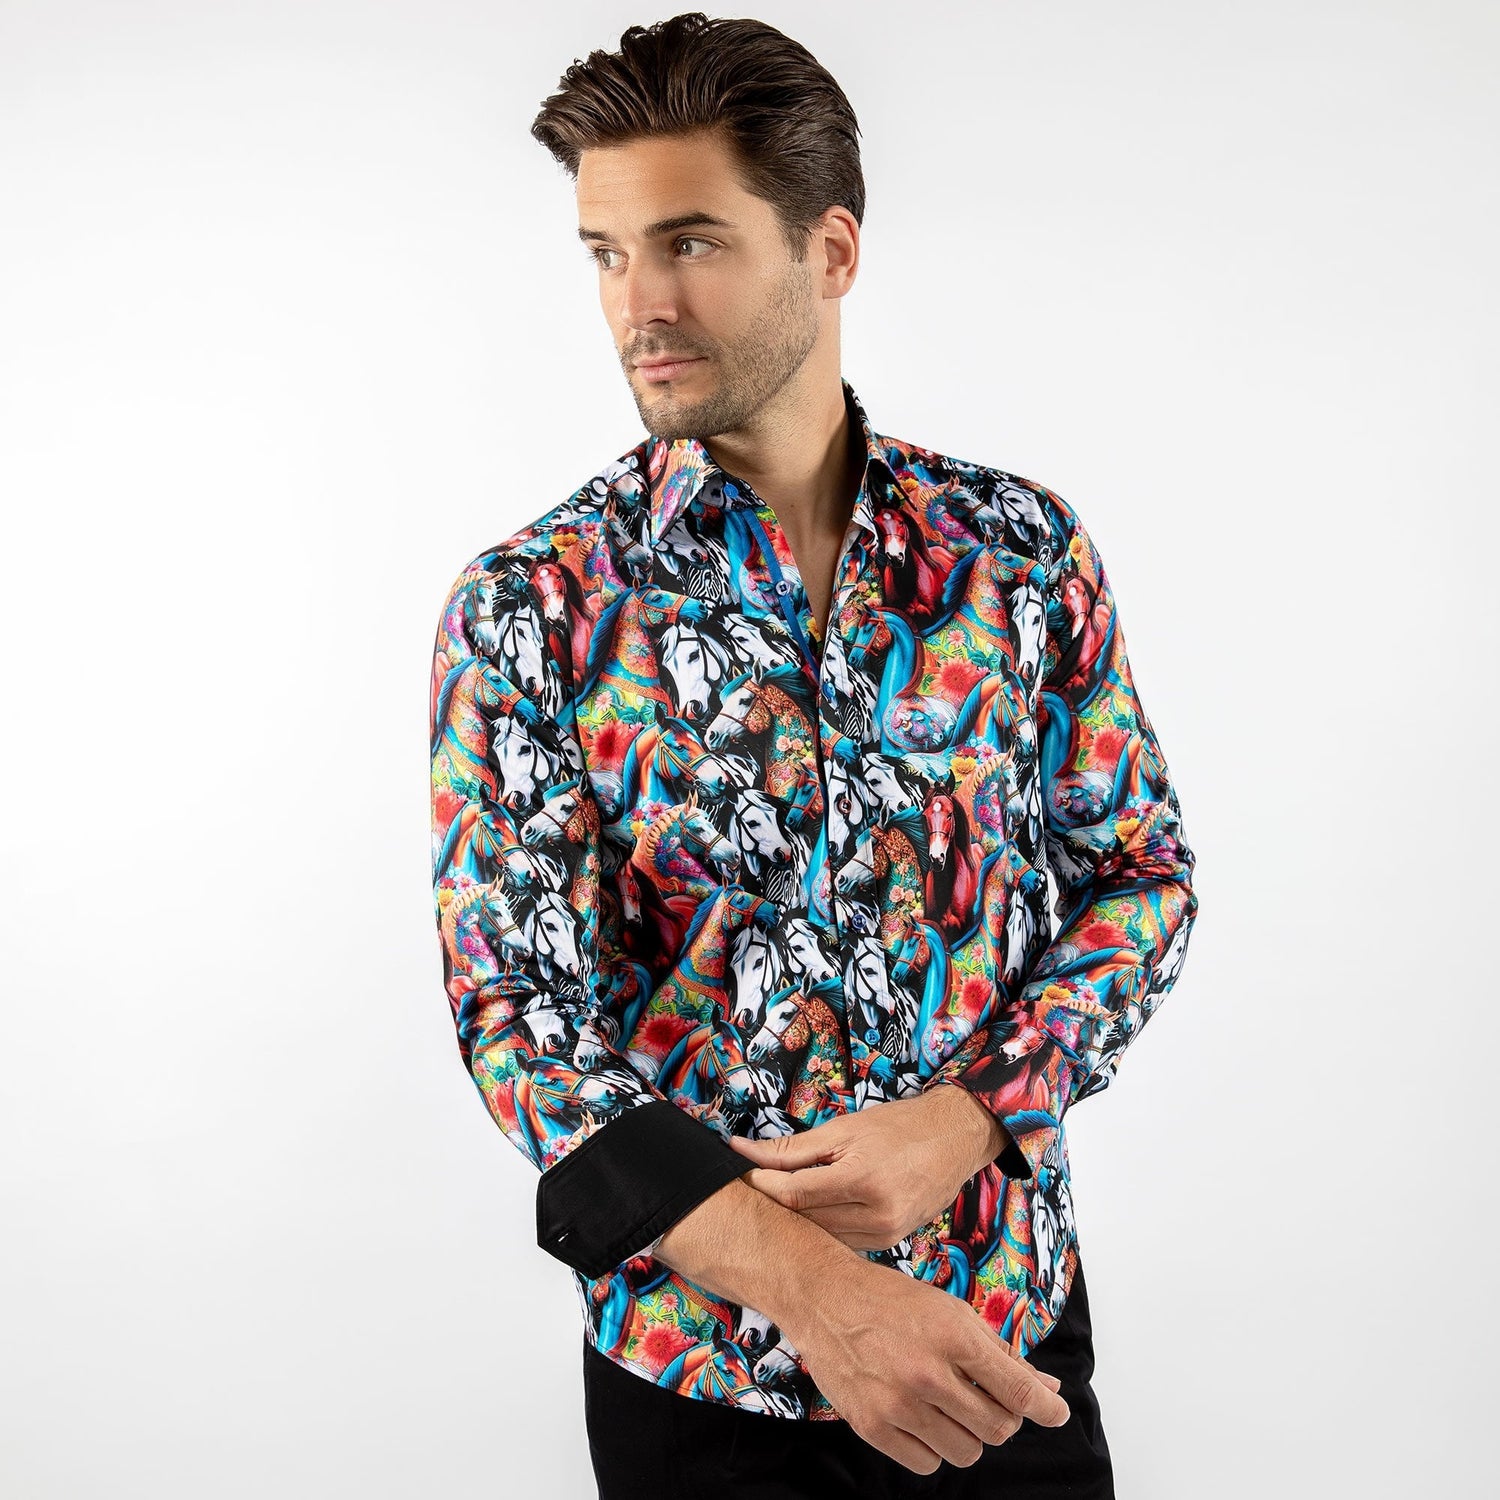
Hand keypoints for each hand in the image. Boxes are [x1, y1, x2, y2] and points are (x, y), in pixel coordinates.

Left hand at [727, 1089, 997, 1250]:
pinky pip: (843, 1241)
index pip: (795, 1193)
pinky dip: (823, 1227)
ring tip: (781, 1198)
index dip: (763, 1185)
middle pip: (806, 1219)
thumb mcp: (843, 1129)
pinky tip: (812, 1212)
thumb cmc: (898, 1126)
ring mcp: (886, 1234)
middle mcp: (877, 1215)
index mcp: (863, 1179)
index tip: (742, 1173)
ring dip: (798, 1219)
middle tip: (753, 1186)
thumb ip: (791, 1148)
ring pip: (822, 1236)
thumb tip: (741, 1150)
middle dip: (776, 1203)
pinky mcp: (890, 1243)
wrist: (954, 1138)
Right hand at [784, 1254, 1069, 1473]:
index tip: (1055, 1413)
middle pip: (998, 1428)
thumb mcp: (951, 1312)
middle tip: (986, 1398)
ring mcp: (897, 1403)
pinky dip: (933, 1447)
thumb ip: (999, 1352)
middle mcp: (927, 1373)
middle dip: (1002, 1417)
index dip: (1046, 1409)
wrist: (826, 1299)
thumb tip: (1046, 1388)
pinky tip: (922, 1418)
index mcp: (953, 1336)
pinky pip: (927, 1464)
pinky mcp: (871, 1426)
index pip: (1017, 1391)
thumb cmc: (892, 1301)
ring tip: (948, 1405)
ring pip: (966, 1452)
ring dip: (968, 1434)